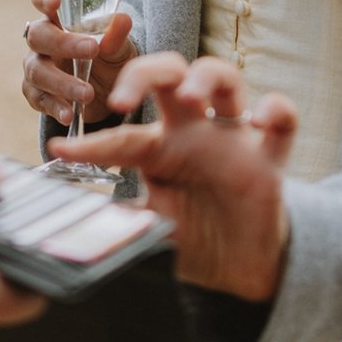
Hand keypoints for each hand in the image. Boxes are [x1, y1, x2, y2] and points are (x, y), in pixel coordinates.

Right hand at [21, 0, 136, 126]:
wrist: (110, 93)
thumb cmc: (110, 59)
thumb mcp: (119, 48)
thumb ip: (116, 36)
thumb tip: (123, 18)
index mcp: (59, 19)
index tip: (55, 1)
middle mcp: (43, 40)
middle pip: (38, 35)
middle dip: (63, 43)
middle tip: (91, 50)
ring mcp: (37, 66)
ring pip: (37, 70)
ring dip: (62, 82)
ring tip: (88, 94)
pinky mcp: (37, 93)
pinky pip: (38, 98)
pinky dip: (54, 107)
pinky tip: (69, 114)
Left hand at [48, 53, 295, 302]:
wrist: (239, 270)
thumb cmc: (193, 237)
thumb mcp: (152, 229)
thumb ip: (123, 224)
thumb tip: (78, 228)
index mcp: (159, 149)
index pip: (121, 137)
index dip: (89, 145)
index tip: (59, 151)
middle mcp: (192, 132)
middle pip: (169, 72)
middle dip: (144, 72)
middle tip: (121, 101)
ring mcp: (231, 138)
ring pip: (224, 77)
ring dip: (204, 76)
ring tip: (189, 97)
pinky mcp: (269, 157)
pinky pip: (282, 118)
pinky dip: (274, 109)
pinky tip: (257, 121)